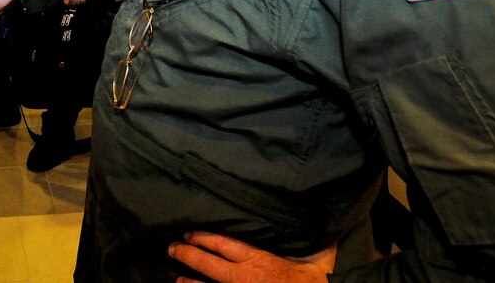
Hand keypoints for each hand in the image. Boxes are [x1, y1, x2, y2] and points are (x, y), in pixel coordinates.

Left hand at [168, 231, 336, 282]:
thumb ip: (315, 241)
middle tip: (171, 248)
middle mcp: (244, 277)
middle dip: (188, 254)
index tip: (190, 232)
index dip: (203, 237)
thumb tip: (323, 219)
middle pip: (208, 264)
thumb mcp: (318, 259)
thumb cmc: (317, 282)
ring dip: (191, 282)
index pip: (223, 244)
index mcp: (258, 260)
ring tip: (177, 278)